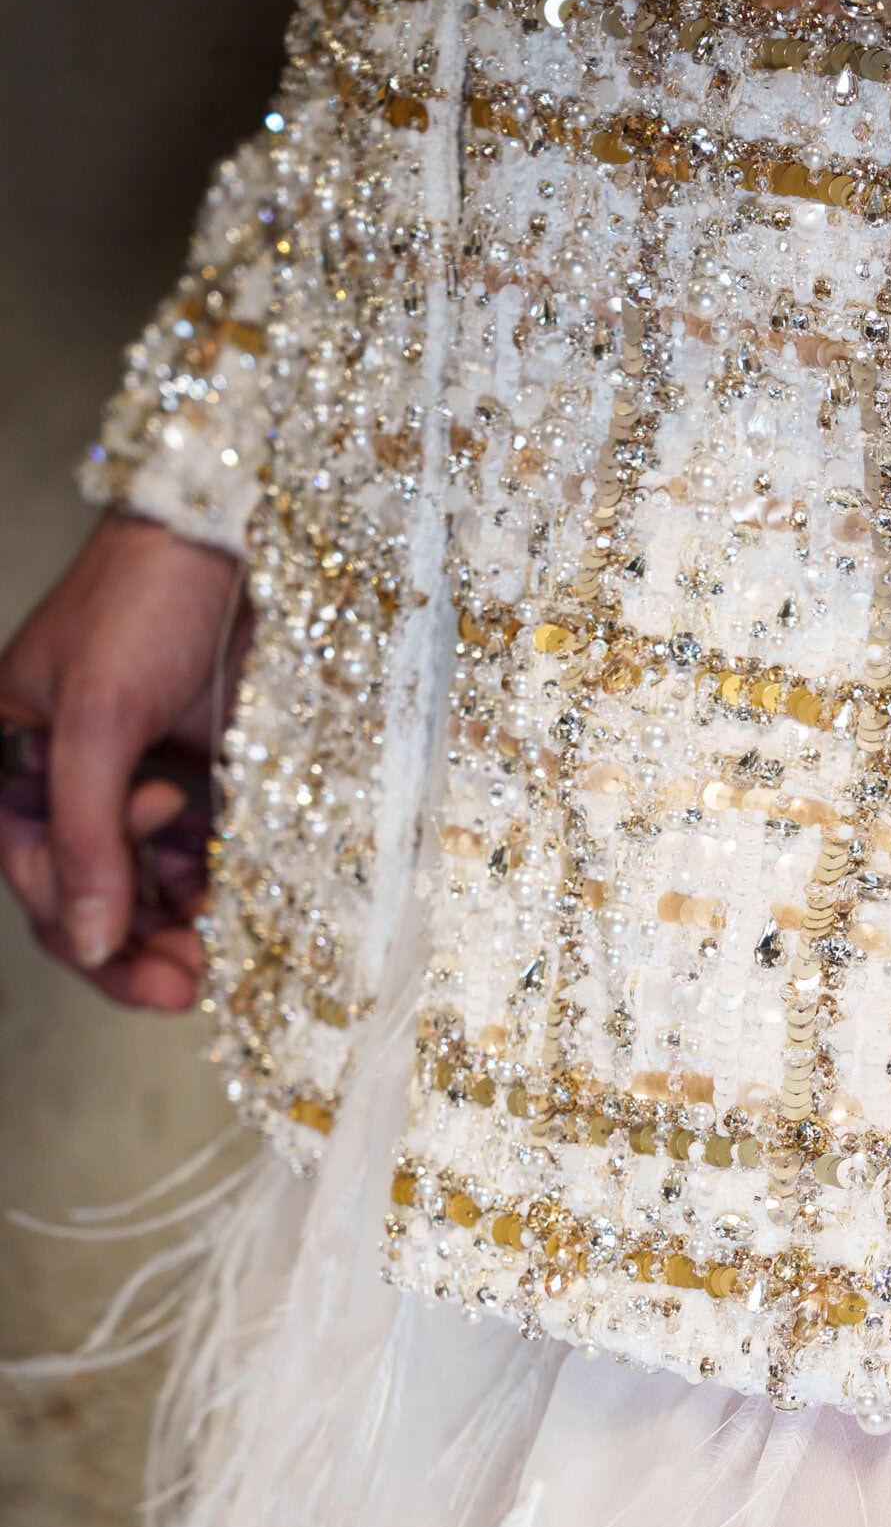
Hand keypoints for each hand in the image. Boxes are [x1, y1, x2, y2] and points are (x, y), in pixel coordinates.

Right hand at [0, 516, 248, 1013]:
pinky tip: (233, 894)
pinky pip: (196, 856)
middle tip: (192, 986)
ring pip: (147, 887)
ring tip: (217, 946)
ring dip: (177, 923)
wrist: (227, 540)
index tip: (158, 976)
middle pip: (91, 897)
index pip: (38, 881)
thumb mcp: (99, 721)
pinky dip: (212, 884)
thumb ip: (88, 835)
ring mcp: (134, 782)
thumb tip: (86, 944)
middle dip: (135, 946)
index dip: (87, 935)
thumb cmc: (142, 605)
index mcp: (11, 764)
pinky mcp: (197, 778)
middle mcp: (67, 781)